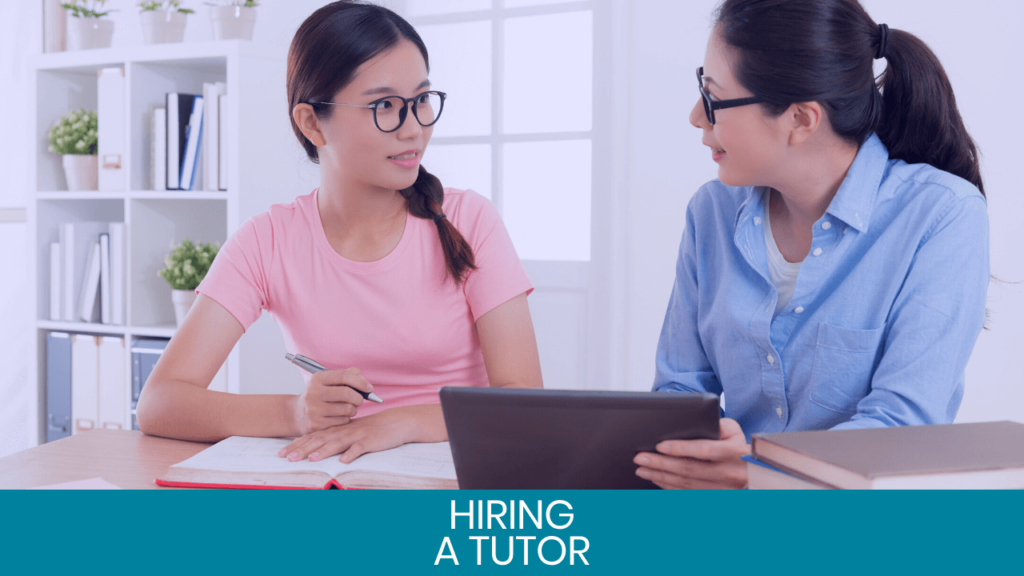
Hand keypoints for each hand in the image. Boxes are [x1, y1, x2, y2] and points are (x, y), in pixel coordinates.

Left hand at [279, 406, 423, 462]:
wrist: (396, 422)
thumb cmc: (372, 430)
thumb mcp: (351, 434)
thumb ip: (335, 440)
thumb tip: (316, 451)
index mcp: (337, 430)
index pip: (312, 437)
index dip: (296, 444)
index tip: (280, 453)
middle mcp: (343, 432)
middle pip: (319, 440)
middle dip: (302, 449)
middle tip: (286, 458)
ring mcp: (356, 436)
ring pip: (337, 443)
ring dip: (323, 451)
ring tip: (311, 459)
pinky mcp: (370, 441)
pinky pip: (359, 448)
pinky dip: (351, 454)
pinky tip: (343, 462)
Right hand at [290, 368, 373, 435]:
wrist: (295, 414)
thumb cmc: (319, 395)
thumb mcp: (327, 381)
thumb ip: (346, 376)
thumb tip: (364, 380)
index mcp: (318, 378)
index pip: (343, 376)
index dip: (360, 381)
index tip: (369, 388)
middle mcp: (313, 393)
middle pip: (347, 393)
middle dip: (359, 398)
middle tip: (360, 400)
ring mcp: (313, 410)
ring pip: (347, 409)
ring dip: (354, 409)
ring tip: (348, 408)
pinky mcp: (316, 425)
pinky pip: (342, 421)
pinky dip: (346, 419)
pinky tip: (339, 417)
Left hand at [633, 418, 750, 488]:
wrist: (754, 470)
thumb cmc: (737, 445)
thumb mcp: (733, 430)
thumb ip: (716, 425)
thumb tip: (693, 423)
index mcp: (735, 453)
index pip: (704, 450)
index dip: (680, 448)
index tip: (660, 445)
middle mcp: (729, 474)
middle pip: (690, 469)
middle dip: (661, 463)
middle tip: (640, 457)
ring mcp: (722, 489)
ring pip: (686, 484)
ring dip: (660, 476)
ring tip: (642, 468)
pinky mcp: (713, 497)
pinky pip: (687, 494)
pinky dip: (668, 486)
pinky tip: (655, 478)